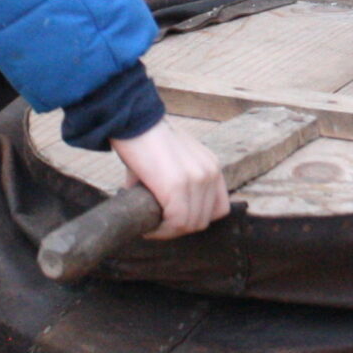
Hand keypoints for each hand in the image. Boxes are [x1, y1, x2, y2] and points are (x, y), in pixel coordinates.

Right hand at [111, 121, 229, 238]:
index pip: (218, 208)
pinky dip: (161, 230)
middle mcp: (209, 173)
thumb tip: (162, 209)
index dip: (196, 219)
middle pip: (203, 220)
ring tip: (151, 226)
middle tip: (158, 226)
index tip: (175, 220)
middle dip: (179, 228)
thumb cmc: (147, 141)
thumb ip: (179, 183)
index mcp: (211, 166)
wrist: (133, 121)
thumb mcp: (175, 161)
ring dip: (168, 231)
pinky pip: (175, 222)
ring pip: (189, 224)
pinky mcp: (177, 186)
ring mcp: (196, 180)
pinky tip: (148, 227)